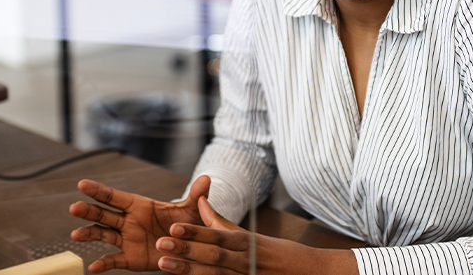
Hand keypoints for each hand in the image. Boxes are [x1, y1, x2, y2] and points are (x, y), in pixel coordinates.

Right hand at [69, 176, 211, 272]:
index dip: (99, 190)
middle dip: (89, 211)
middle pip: (104, 214)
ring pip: (103, 235)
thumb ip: (196, 197)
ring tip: (75, 235)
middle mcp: (128, 221)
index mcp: (139, 205)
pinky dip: (103, 265)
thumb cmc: (186, 224)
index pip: (115, 196)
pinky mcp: (129, 257)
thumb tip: (208, 179)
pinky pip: (113, 261)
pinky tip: (92, 268)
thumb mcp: (192, 211)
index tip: (82, 184)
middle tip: (74, 208)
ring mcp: (126, 239)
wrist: (187, 246)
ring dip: (88, 234)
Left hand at [153, 197, 357, 274]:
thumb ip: (221, 223)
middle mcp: (246, 262)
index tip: (173, 228)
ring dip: (188, 271)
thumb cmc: (279, 254)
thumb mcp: (251, 236)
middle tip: (161, 244)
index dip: (195, 233)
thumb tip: (199, 204)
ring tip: (164, 265)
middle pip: (213, 256)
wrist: (311, 274)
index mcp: (247, 244)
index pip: (218, 236)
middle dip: (186, 250)